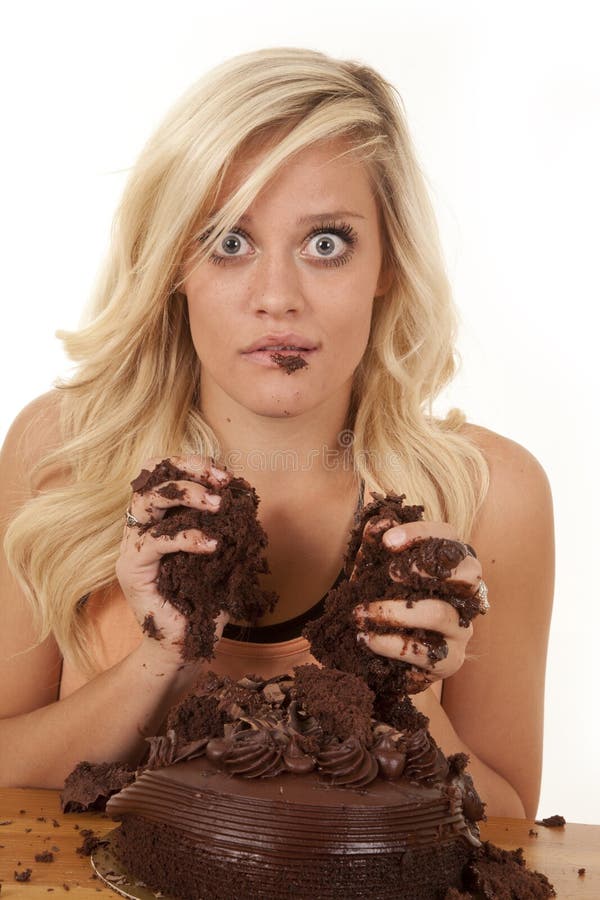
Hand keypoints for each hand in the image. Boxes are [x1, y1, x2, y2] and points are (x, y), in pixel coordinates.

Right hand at [116, 456, 230, 664]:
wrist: (183, 648)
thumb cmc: (202, 604)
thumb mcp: (220, 558)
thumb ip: (226, 529)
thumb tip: (247, 501)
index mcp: (159, 520)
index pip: (163, 474)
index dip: (192, 465)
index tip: (224, 474)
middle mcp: (141, 528)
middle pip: (152, 477)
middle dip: (189, 470)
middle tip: (223, 481)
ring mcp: (132, 547)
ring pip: (147, 500)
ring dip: (187, 494)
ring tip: (218, 504)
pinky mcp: (131, 569)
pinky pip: (156, 541)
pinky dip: (187, 537)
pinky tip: (213, 544)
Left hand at [352, 519, 484, 688]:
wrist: (377, 653)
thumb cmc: (383, 600)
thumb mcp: (373, 570)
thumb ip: (375, 545)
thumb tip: (378, 522)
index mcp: (451, 564)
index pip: (449, 537)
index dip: (421, 534)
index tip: (387, 541)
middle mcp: (465, 594)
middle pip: (469, 571)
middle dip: (427, 568)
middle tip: (390, 573)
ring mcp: (461, 628)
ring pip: (440, 613)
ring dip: (394, 611)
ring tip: (359, 613)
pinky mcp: (450, 661)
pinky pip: (425, 652)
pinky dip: (390, 642)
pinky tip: (365, 637)